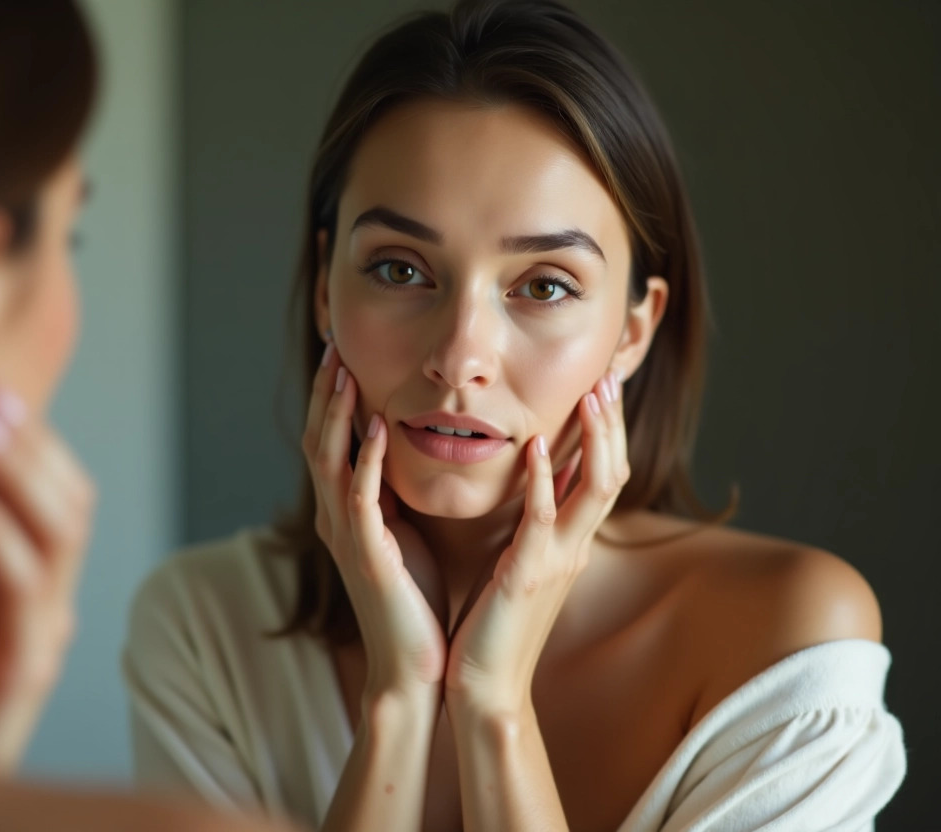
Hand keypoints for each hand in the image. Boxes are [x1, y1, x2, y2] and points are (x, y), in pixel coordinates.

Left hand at [0, 386, 94, 770]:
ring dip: (20, 472)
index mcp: (34, 566)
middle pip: (72, 503)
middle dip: (31, 442)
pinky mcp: (21, 663)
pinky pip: (22, 587)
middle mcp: (52, 593)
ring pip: (60, 536)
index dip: (35, 435)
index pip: (62, 488)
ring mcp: (44, 627)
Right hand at [304, 344, 445, 700]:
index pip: (331, 441)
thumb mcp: (406, 532)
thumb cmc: (416, 600)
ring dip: (337, 413)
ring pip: (329, 460)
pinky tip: (378, 425)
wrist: (414, 665)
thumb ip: (395, 493)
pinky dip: (367, 458)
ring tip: (346, 370)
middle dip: (327, 392)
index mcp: (345, 511)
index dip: (333, 397)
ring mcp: (346, 535)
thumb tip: (405, 450)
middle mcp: (336, 517)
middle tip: (336, 345)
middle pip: (319, 440)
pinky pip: (360, 496)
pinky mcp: (366, 553)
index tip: (345, 354)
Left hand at [445, 372, 627, 714]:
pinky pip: (543, 520)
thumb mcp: (519, 563)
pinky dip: (544, 481)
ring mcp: (557, 560)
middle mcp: (574, 547)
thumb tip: (535, 482)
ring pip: (596, 489)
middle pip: (613, 472)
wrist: (484, 684)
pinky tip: (536, 448)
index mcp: (569, 543)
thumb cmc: (492, 623)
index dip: (607, 431)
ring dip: (595, 439)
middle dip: (612, 424)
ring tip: (591, 396)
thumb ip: (532, 524)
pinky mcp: (529, 575)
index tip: (601, 387)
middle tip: (609, 376)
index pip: (602, 475)